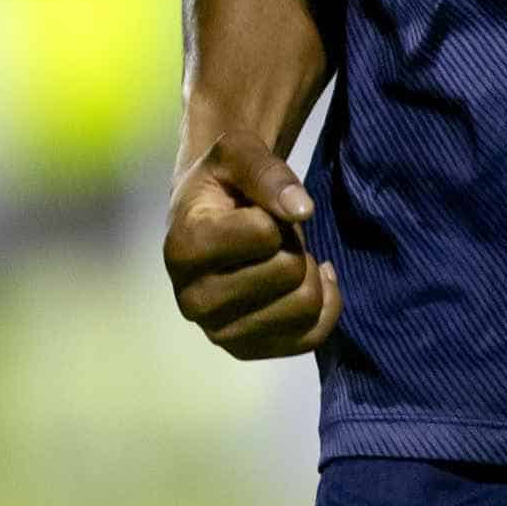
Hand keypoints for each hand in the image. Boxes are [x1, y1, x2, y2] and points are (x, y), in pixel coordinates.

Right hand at [164, 135, 342, 358]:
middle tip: (271, 235)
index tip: (252, 209)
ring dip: (307, 271)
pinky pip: (315, 336)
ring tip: (281, 256)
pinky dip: (325, 301)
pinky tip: (306, 279)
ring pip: (306, 306)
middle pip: (290, 272)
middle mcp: (192, 301)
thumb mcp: (237, 153)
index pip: (266, 233)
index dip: (273, 212)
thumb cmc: (223, 182)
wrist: (210, 218)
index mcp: (181, 250)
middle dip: (293, 244)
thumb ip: (267, 172)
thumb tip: (302, 210)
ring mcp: (220, 333)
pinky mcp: (248, 351)